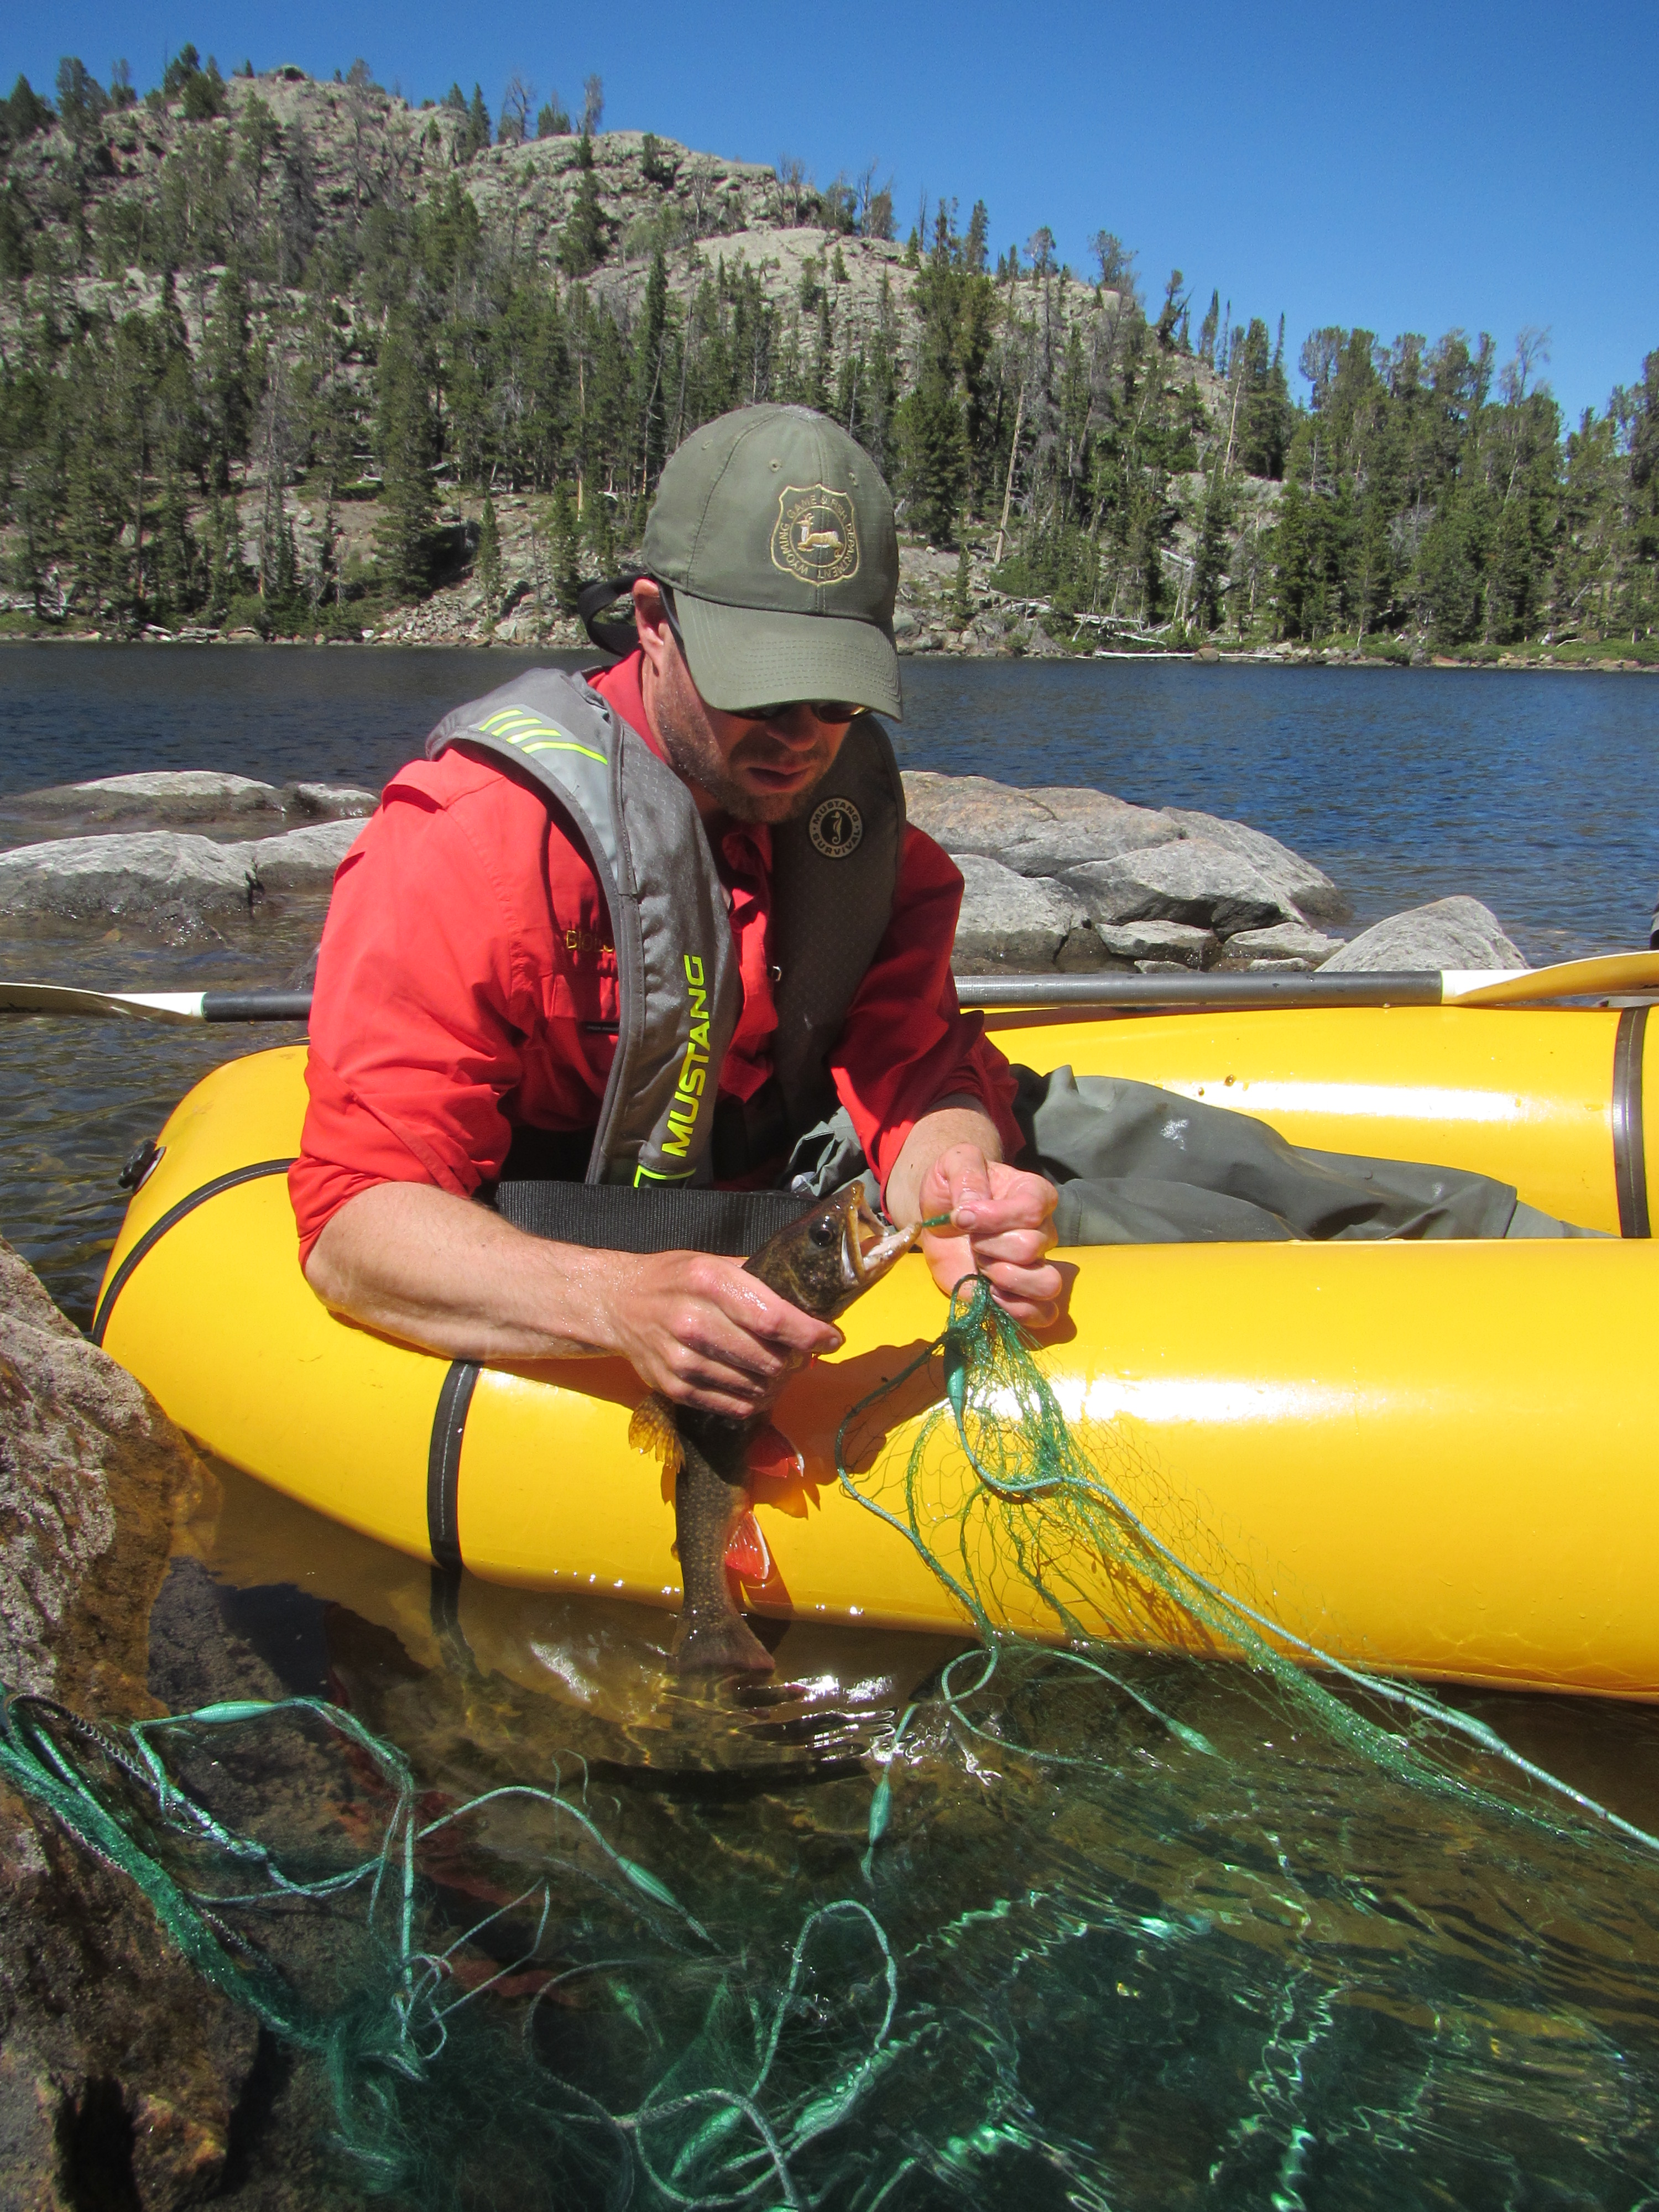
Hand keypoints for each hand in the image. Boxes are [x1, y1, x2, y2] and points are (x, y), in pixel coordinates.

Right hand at [598, 1250, 842, 1419]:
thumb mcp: (714, 1262)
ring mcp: (682, 1360)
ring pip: (755, 1387)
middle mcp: (694, 1321)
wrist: (617, 1304)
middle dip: (796, 1360)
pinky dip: (755, 1401)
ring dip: (777, 1383)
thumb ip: (759, 1280)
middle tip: (801, 1353)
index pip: (774, 1319)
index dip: (811, 1334)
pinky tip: (757, 1386)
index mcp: (710, 1282)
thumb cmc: (673, 1279)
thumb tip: (810, 1301)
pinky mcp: (675, 1388)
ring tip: (778, 1369)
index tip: (831, 1338)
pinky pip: (733, 1407)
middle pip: (769, 1359)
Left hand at [916, 1145, 1062, 1326]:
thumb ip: (967, 1174)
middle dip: (989, 1247)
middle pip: (1031, 1247)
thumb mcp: (954, 1162)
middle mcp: (1043, 1230)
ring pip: (1047, 1284)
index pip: (1030, 1210)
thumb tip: (971, 1207)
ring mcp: (1034, 1265)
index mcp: (1034, 1194)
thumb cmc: (953, 1187)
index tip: (961, 1216)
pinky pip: (1042, 1314)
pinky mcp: (1019, 1295)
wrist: (939, 1216)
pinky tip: (990, 1294)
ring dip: (1005, 1279)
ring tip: (982, 1268)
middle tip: (970, 1242)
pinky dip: (1017, 1310)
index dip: (993, 1217)